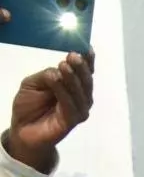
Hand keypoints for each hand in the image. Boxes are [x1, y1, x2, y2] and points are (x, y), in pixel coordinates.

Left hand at [4, 52, 92, 173]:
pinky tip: (55, 80)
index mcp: (73, 85)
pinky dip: (63, 92)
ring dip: (73, 78)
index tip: (86, 47)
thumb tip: (59, 70)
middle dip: (81, 67)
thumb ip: (47, 76)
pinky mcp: (72, 120)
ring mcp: (79, 109)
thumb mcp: (33, 83)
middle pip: (86, 80)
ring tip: (64, 65)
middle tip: (73, 55)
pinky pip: (71, 105)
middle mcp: (81, 96)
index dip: (87, 60)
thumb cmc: (29, 105)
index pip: (83, 71)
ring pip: (81, 92)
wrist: (23, 130)